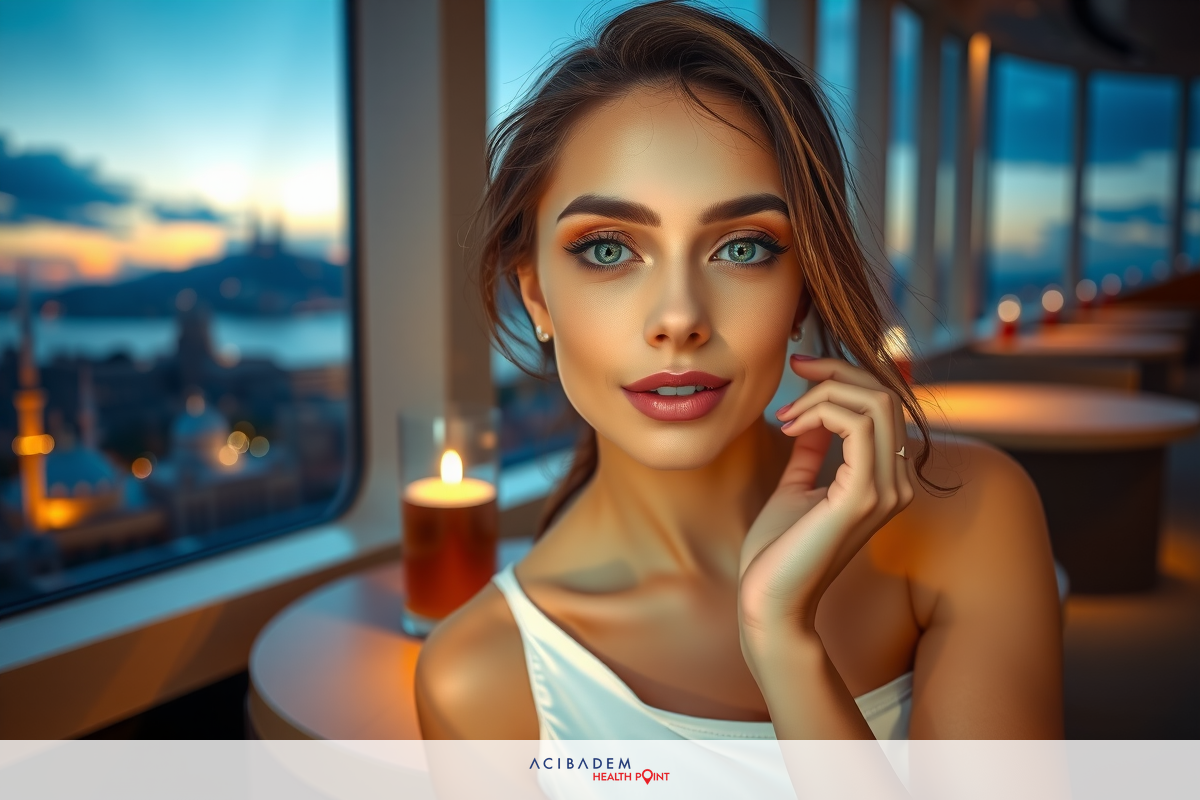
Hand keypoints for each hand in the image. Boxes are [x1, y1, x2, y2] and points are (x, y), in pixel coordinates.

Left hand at [738, 356, 914, 659]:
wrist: (770, 599)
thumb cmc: (779, 550)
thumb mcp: (796, 486)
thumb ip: (811, 451)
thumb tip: (814, 413)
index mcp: (885, 479)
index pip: (883, 404)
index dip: (843, 374)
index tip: (799, 370)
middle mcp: (896, 483)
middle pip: (884, 395)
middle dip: (835, 372)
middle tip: (794, 373)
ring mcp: (886, 490)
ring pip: (875, 403)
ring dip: (824, 392)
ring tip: (786, 413)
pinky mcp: (863, 497)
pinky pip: (859, 426)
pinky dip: (822, 411)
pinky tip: (790, 425)